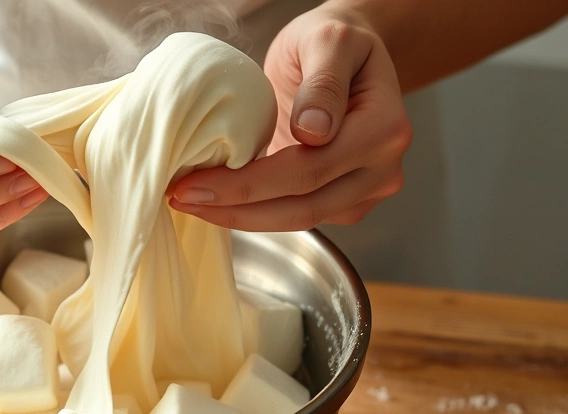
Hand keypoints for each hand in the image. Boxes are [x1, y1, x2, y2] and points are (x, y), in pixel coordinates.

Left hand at [169, 5, 411, 230]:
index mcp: (384, 129)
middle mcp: (382, 168)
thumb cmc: (334, 42)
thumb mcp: (328, 39)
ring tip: (193, 202)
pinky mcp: (346, 200)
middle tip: (183, 199)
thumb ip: (323, 81)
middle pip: (304, 207)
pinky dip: (256, 212)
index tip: (197, 184)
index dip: (249, 185)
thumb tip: (314, 132)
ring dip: (242, 217)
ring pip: (300, 220)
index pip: (309, 170)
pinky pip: (300, 215)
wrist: (345, 53)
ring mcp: (367, 189)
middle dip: (237, 209)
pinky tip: (220, 200)